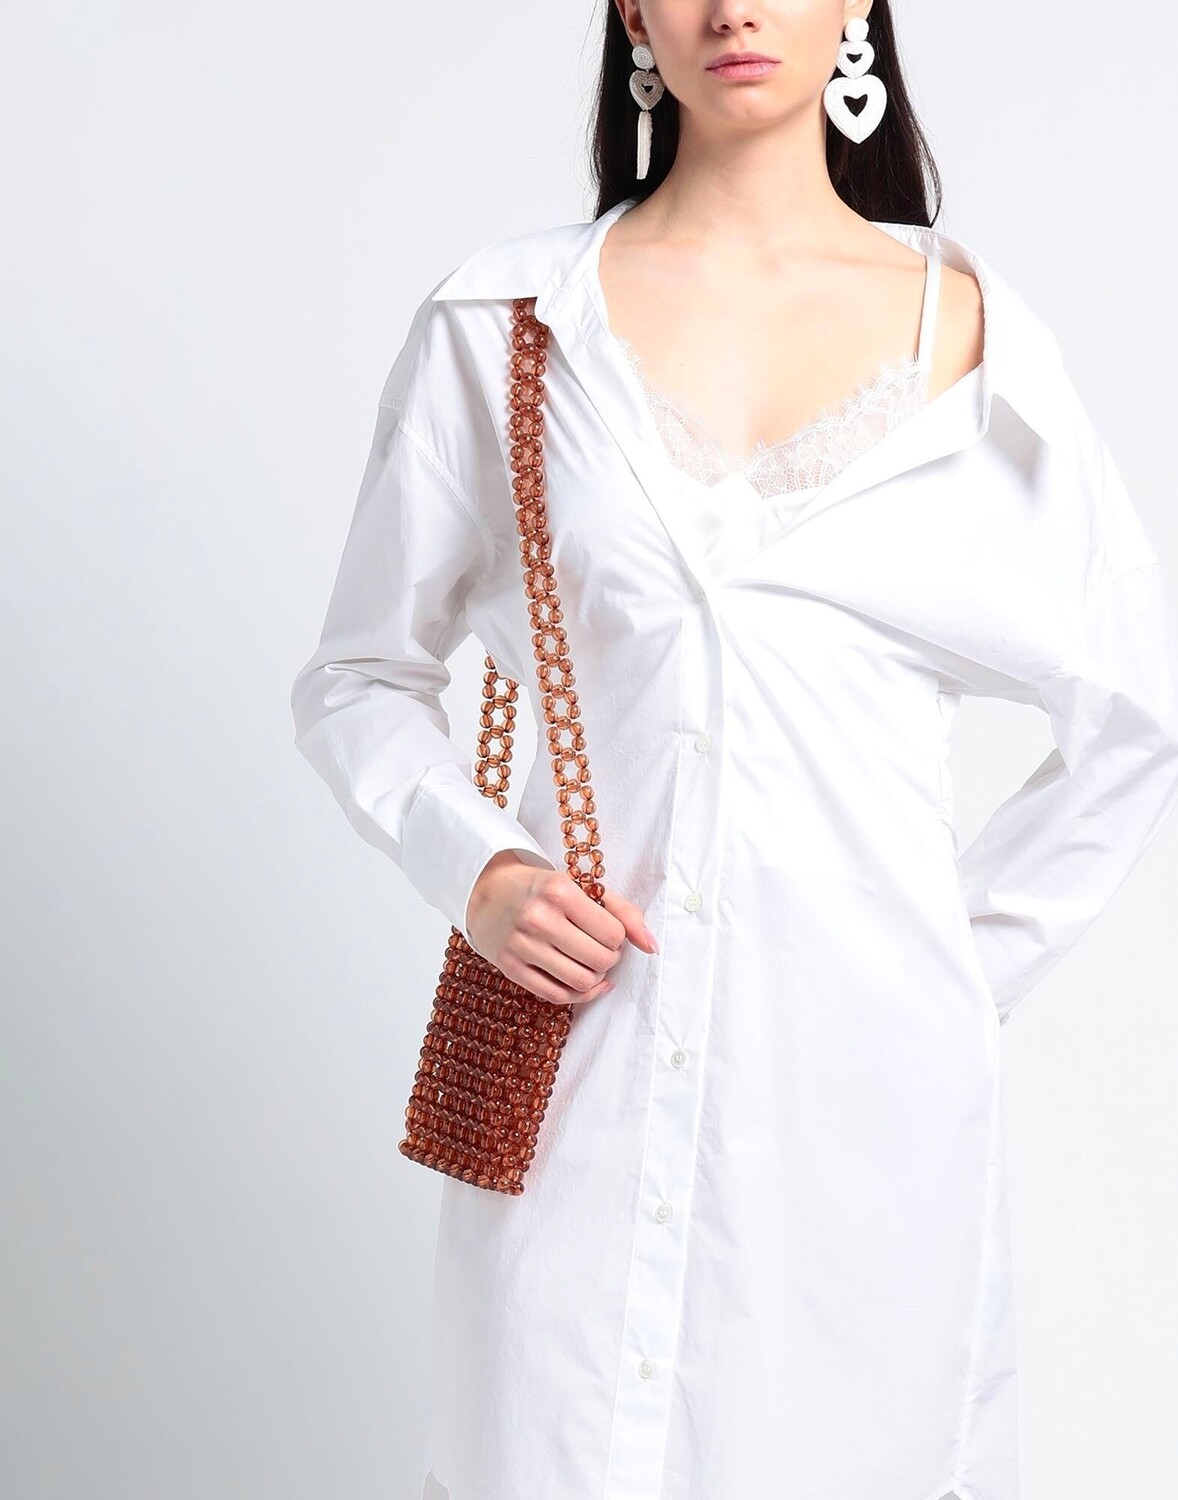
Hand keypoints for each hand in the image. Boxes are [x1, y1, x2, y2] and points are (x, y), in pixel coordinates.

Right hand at [464, 850, 658, 1006]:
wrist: (485, 891)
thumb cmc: (540, 889)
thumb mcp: (578, 887)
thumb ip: (621, 911)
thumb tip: (652, 945)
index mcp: (559, 891)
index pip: (613, 933)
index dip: (619, 938)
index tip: (610, 933)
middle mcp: (539, 918)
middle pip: (600, 960)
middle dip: (610, 959)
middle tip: (602, 949)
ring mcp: (522, 945)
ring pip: (581, 982)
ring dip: (596, 978)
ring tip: (591, 964)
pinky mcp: (510, 968)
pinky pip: (556, 996)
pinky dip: (579, 995)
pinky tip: (584, 984)